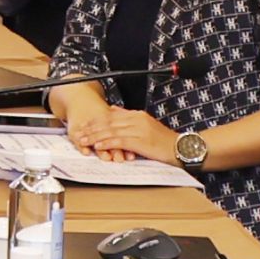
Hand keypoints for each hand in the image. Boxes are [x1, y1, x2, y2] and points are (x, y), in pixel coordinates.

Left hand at [66, 98, 183, 163]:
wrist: (181, 148)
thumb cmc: (165, 141)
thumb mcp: (147, 125)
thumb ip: (130, 118)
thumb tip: (113, 111)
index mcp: (137, 115)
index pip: (111, 116)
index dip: (95, 121)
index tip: (84, 125)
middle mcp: (136, 119)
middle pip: (108, 123)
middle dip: (91, 128)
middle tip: (78, 133)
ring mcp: (138, 129)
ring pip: (111, 131)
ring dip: (95, 137)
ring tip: (83, 141)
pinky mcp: (140, 140)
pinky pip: (119, 141)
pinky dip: (107, 143)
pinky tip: (98, 146)